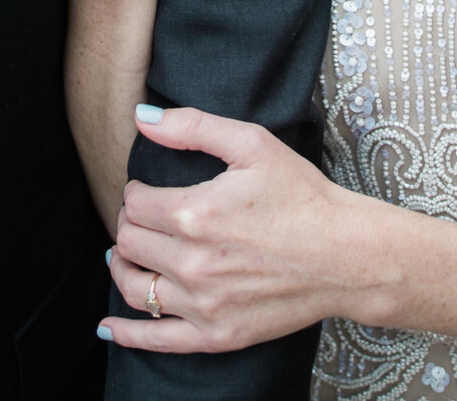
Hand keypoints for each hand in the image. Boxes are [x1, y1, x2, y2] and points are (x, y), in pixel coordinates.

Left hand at [101, 106, 368, 352]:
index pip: (134, 204)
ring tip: (129, 256)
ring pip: (133, 287)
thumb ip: (193, 127)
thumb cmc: (304, 197)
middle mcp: (193, 263)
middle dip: (130, 225)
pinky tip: (109, 326)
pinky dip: (126, 333)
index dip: (136, 193)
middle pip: (128, 242)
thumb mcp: (253, 144)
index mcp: (196, 214)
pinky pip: (156, 340)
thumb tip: (141, 118)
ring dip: (123, 268)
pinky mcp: (217, 335)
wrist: (347, 255)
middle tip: (146, 220)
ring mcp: (204, 304)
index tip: (149, 191)